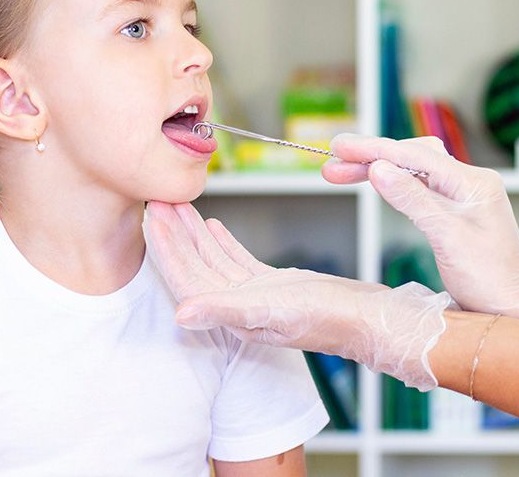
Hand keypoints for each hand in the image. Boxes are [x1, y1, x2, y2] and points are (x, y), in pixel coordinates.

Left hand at [144, 201, 453, 390]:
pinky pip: (238, 261)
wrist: (369, 320)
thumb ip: (222, 311)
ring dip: (194, 234)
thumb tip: (178, 313)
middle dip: (174, 235)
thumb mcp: (271, 310)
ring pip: (214, 260)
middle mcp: (237, 305)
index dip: (165, 249)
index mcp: (231, 312)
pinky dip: (223, 243)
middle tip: (156, 200)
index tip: (150, 217)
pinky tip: (213, 225)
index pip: (186, 278)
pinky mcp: (274, 285)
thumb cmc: (326, 319)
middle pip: (195, 265)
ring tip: (178, 206)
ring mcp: (255, 295)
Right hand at [322, 134, 518, 329]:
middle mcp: (469, 182)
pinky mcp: (457, 212)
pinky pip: (420, 187)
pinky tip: (374, 183)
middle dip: (369, 157)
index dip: (373, 149)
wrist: (517, 308)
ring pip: (413, 171)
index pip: (413, 156)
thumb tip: (378, 168)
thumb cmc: (490, 279)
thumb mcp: (447, 237)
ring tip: (340, 172)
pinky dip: (393, 183)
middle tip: (332, 160)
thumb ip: (412, 199)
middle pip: (411, 157)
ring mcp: (463, 196)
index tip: (339, 146)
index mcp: (472, 182)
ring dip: (377, 169)